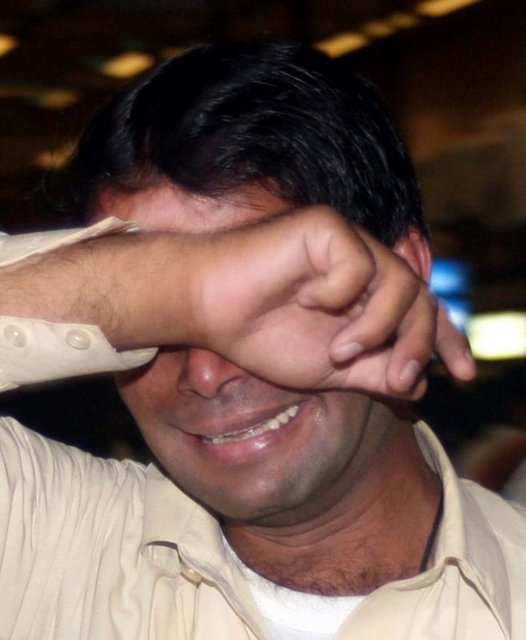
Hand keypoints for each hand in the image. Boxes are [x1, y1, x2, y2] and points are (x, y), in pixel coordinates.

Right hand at [189, 206, 474, 398]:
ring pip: (398, 282)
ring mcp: (346, 244)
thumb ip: (374, 373)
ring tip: (339, 349)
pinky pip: (358, 264)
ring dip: (376, 328)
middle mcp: (363, 268)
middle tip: (399, 380)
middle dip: (418, 345)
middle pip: (420, 299)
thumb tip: (421, 383)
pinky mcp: (325, 227)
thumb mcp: (328, 370)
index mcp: (366, 298)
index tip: (465, 375)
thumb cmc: (260, 336)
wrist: (208, 310)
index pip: (422, 311)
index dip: (447, 340)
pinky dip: (338, 293)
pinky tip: (306, 299)